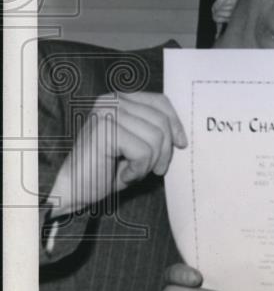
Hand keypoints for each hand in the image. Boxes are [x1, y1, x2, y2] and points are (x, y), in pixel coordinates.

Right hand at [47, 92, 186, 215]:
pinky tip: (123, 175)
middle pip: (162, 121)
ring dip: (149, 162)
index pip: (160, 102)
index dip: (175, 124)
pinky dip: (138, 169)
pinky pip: (143, 151)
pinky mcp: (104, 129)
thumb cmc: (105, 169)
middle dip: (163, 151)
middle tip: (153, 169)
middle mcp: (113, 100)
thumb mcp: (136, 144)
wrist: (74, 191)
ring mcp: (107, 112)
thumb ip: (153, 130)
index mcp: (121, 99)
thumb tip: (182, 134)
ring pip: (156, 137)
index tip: (181, 144)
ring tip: (132, 171)